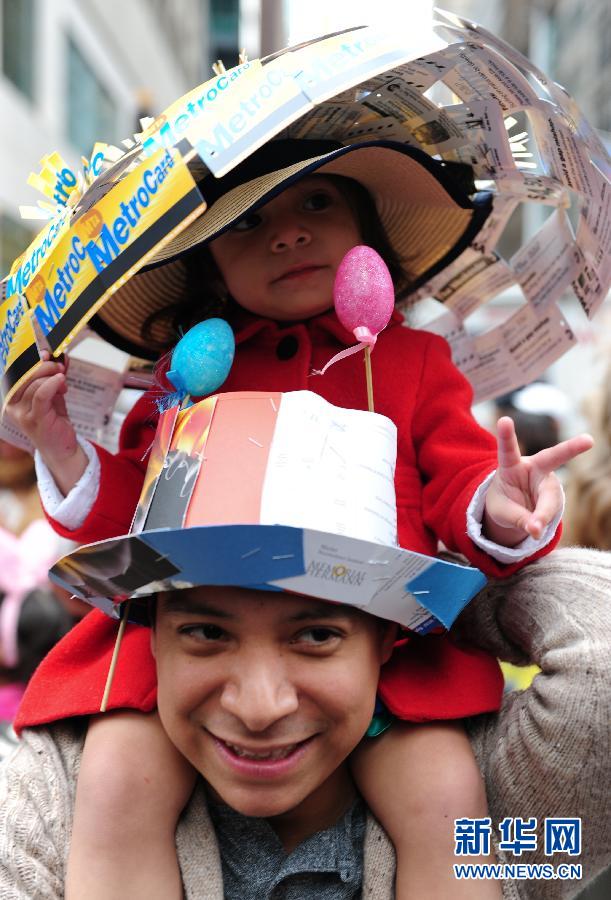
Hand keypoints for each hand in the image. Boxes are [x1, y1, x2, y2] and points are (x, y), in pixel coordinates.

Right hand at [3, 350, 86, 494]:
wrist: (61, 447)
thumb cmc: (54, 419)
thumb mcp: (53, 393)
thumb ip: (54, 375)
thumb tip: (61, 355)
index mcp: (12, 396)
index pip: (15, 371)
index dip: (29, 359)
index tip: (46, 354)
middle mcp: (12, 404)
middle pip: (23, 374)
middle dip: (44, 366)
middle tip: (59, 367)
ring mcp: (22, 413)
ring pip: (35, 384)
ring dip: (53, 377)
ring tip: (63, 382)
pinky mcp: (35, 419)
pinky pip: (41, 395)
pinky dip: (52, 383)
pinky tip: (61, 381)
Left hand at [483, 416, 593, 545]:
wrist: (513, 509)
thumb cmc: (503, 503)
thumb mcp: (501, 512)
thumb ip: (517, 518)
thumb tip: (536, 530)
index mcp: (511, 465)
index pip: (508, 449)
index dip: (506, 435)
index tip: (504, 419)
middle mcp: (533, 468)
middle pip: (553, 457)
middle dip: (571, 448)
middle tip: (589, 440)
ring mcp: (548, 481)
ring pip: (550, 497)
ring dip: (543, 513)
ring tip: (534, 529)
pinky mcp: (555, 495)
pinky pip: (551, 510)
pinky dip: (543, 521)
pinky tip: (535, 529)